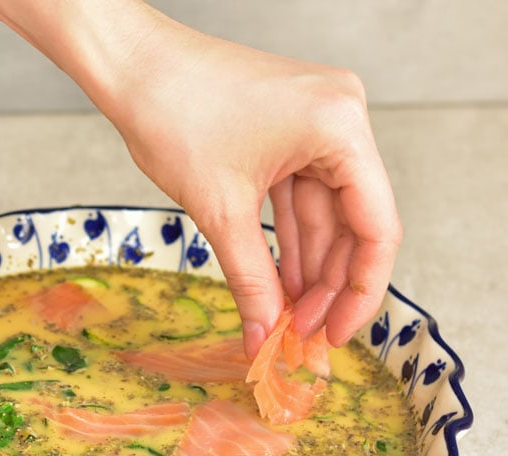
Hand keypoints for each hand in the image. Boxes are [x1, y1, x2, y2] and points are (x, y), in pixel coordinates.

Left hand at [0, 1, 400, 356]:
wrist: (131, 65)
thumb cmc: (171, 114)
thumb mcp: (219, 210)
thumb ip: (250, 280)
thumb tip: (265, 337)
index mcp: (342, 128)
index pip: (376, 226)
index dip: (360, 292)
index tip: (337, 337)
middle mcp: (342, 119)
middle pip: (352, 221)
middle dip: (327, 284)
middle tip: (304, 337)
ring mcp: (317, 121)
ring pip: (323, 211)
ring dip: (306, 265)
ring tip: (289, 319)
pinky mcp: (289, 128)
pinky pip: (298, 193)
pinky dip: (287, 236)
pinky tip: (281, 282)